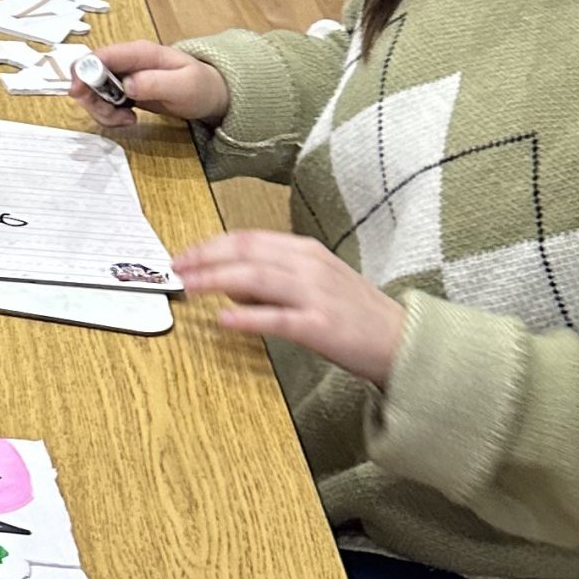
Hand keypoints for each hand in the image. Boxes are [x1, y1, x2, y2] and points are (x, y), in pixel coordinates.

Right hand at [68, 38, 230, 127]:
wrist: (210, 94)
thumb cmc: (200, 86)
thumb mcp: (183, 86)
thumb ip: (155, 84)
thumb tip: (126, 85)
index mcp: (139, 53)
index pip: (100, 55)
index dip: (83, 72)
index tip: (80, 94)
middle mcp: (127, 61)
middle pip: (90, 75)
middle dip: (93, 99)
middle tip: (114, 118)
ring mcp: (124, 75)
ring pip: (94, 91)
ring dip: (102, 110)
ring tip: (128, 120)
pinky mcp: (124, 90)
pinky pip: (104, 101)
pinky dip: (109, 114)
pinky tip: (129, 119)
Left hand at [172, 230, 405, 386]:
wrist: (403, 340)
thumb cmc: (355, 313)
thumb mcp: (315, 283)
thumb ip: (274, 279)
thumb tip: (228, 285)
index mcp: (305, 251)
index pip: (248, 239)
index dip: (210, 245)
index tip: (183, 255)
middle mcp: (310, 266)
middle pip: (246, 253)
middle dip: (204, 259)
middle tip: (175, 269)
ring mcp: (316, 295)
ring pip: (256, 279)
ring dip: (216, 280)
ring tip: (188, 287)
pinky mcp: (322, 327)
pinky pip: (278, 319)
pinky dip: (247, 317)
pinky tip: (223, 320)